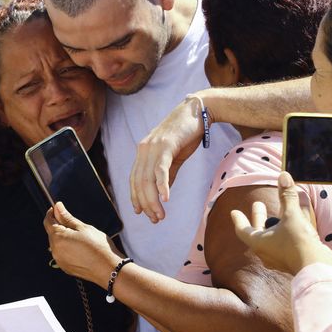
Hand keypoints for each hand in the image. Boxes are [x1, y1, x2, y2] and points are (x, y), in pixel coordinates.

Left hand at [43, 202, 121, 284]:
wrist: (108, 269)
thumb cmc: (98, 247)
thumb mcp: (83, 227)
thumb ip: (67, 217)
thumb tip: (58, 207)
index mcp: (58, 238)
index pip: (48, 222)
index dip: (52, 213)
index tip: (57, 209)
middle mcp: (55, 251)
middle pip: (51, 233)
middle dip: (59, 225)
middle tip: (73, 222)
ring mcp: (60, 260)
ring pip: (57, 244)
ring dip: (63, 237)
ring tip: (80, 236)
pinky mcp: (65, 267)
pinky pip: (62, 253)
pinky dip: (67, 248)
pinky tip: (79, 247)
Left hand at [130, 97, 203, 222]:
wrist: (197, 112)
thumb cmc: (186, 134)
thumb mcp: (174, 158)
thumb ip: (167, 174)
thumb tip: (163, 193)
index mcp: (143, 152)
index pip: (134, 180)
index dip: (136, 198)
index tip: (141, 213)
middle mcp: (144, 149)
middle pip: (139, 182)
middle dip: (146, 204)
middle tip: (155, 219)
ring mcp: (153, 146)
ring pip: (148, 179)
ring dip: (153, 200)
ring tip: (160, 215)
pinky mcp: (166, 145)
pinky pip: (161, 169)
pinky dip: (162, 185)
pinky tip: (165, 198)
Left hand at [231, 172, 331, 275]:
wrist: (316, 268)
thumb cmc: (298, 243)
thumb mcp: (292, 216)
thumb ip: (288, 196)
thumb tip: (283, 176)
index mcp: (259, 242)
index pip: (242, 230)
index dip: (239, 220)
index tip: (234, 212)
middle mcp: (265, 252)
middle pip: (257, 232)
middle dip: (258, 217)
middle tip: (257, 204)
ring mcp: (277, 259)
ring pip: (270, 238)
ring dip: (272, 225)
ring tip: (278, 213)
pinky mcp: (289, 261)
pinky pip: (282, 244)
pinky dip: (284, 233)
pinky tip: (293, 226)